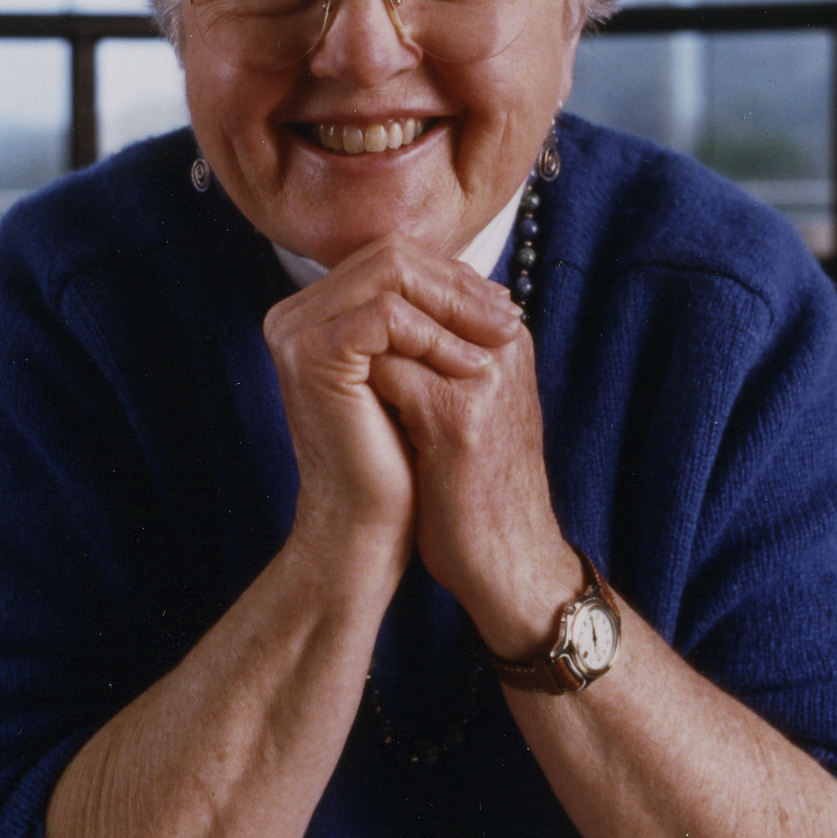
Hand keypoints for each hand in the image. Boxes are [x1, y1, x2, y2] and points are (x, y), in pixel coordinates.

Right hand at [262, 235, 522, 567]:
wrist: (364, 526)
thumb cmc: (395, 456)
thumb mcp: (415, 375)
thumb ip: (427, 321)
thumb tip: (482, 278)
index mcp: (314, 313)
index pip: (391, 261)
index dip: (452, 277)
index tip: (505, 307)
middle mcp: (294, 315)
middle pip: (390, 256)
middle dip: (458, 284)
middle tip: (510, 316)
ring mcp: (296, 331)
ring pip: (390, 274)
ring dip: (455, 304)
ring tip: (501, 337)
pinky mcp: (311, 354)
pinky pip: (385, 315)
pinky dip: (435, 334)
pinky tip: (470, 365)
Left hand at [360, 253, 579, 660]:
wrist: (508, 560)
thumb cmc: (478, 487)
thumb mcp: (466, 408)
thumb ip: (436, 360)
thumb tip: (377, 326)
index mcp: (507, 339)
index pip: (434, 278)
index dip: (379, 292)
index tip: (341, 314)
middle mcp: (503, 345)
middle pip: (414, 285)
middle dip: (363, 306)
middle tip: (328, 333)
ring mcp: (484, 376)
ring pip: (397, 319)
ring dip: (359, 338)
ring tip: (335, 365)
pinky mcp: (458, 415)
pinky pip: (390, 368)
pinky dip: (360, 378)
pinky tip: (344, 399)